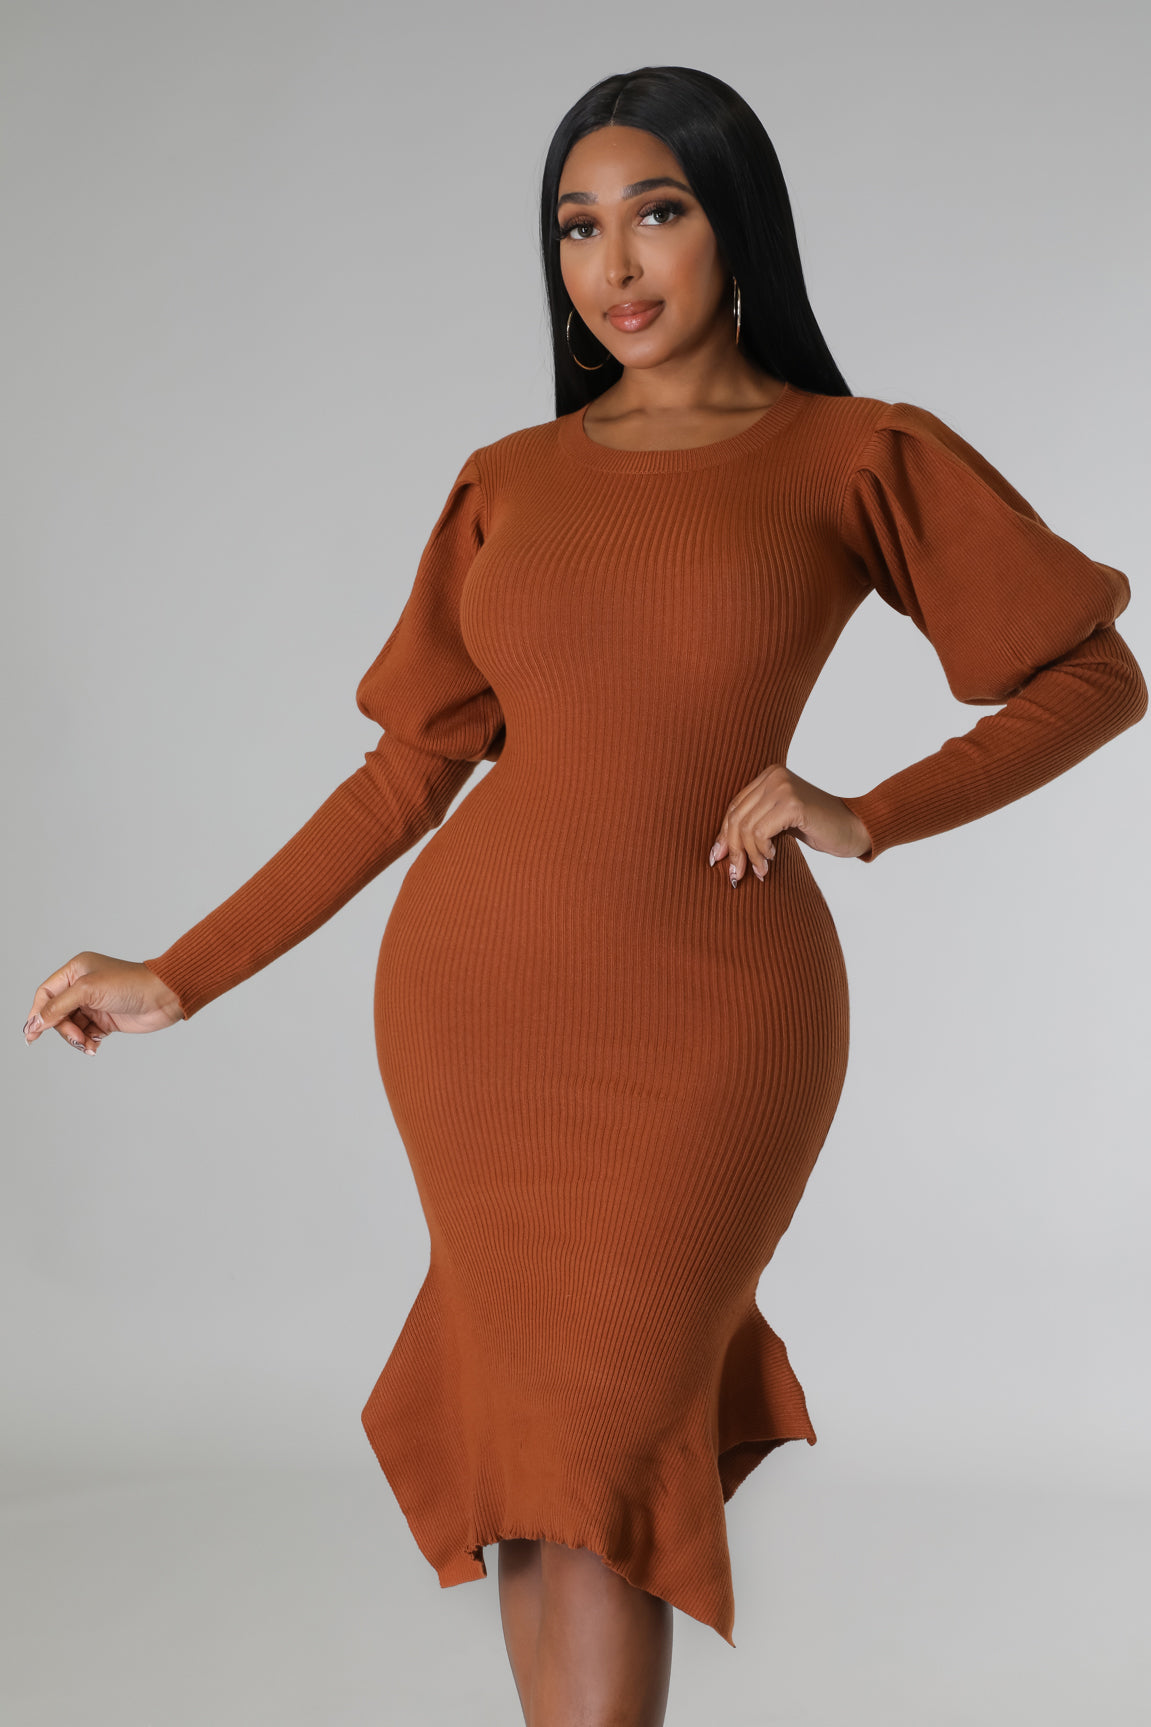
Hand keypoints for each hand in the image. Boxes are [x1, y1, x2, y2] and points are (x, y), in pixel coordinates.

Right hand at [22, 954, 183, 1054]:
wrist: (164, 996)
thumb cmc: (129, 984)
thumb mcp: (88, 991)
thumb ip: (58, 1007)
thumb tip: (34, 1024)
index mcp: (75, 970)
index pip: (46, 993)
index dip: (37, 1014)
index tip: (32, 1035)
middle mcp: (83, 986)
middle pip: (57, 1014)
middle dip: (63, 1029)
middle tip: (76, 1038)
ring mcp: (95, 1004)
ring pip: (71, 1026)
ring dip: (76, 1039)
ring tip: (88, 1044)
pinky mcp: (106, 1020)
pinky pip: (86, 1035)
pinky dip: (87, 1042)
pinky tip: (94, 1047)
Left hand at [708, 764, 872, 883]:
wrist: (856, 828)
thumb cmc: (819, 828)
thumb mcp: (780, 823)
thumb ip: (754, 825)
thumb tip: (719, 850)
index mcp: (769, 775)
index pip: (734, 807)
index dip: (723, 835)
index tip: (718, 859)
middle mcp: (774, 776)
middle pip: (736, 817)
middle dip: (733, 850)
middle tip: (736, 875)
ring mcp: (783, 787)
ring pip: (745, 828)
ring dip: (750, 856)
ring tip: (761, 871)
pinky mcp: (792, 804)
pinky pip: (760, 833)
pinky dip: (761, 851)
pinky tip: (773, 858)